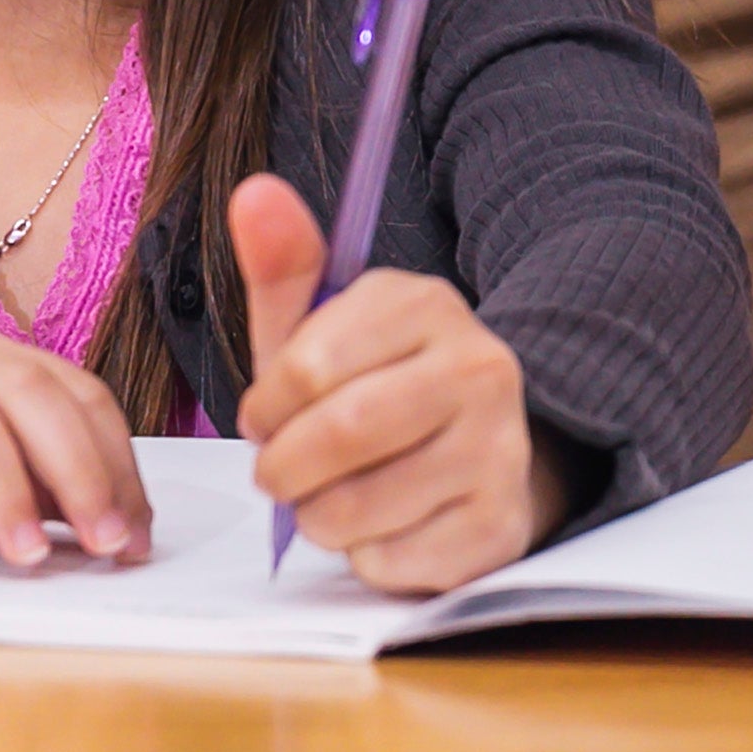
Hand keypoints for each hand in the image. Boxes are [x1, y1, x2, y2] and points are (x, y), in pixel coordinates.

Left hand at [232, 175, 568, 590]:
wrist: (480, 455)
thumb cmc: (378, 390)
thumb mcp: (326, 328)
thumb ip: (286, 266)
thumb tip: (253, 190)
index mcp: (431, 306)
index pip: (308, 365)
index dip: (267, 403)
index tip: (271, 411)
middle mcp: (481, 369)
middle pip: (338, 434)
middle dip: (284, 466)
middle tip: (282, 468)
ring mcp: (499, 450)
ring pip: (353, 507)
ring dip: (316, 515)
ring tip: (332, 495)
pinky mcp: (497, 528)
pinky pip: (386, 561)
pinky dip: (362, 555)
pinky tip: (387, 525)